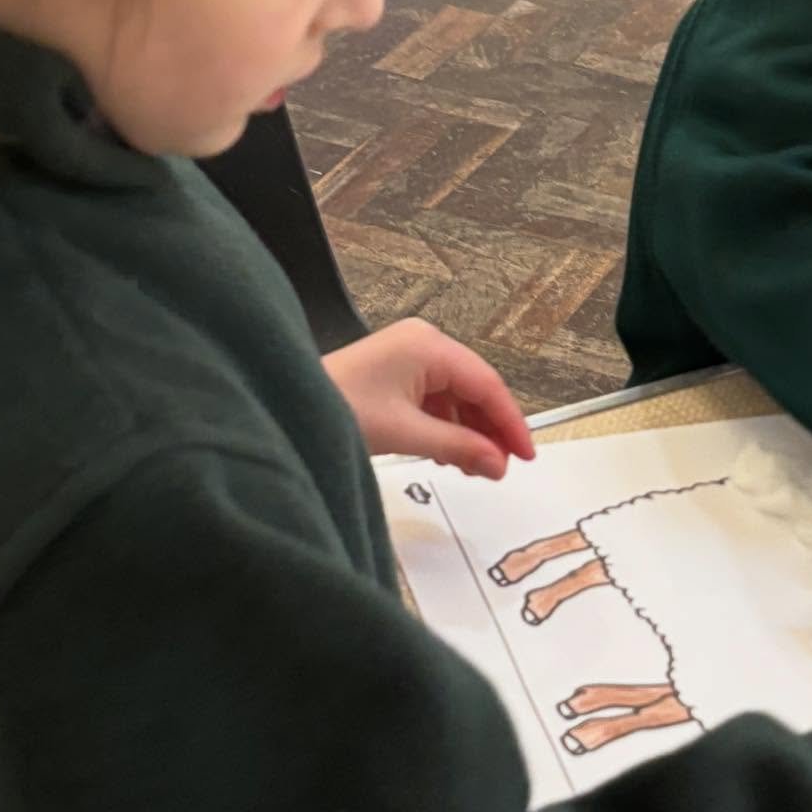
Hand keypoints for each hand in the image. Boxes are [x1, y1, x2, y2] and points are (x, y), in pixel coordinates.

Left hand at [325, 319, 534, 477]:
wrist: (286, 404)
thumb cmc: (334, 405)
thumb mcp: (405, 433)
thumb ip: (459, 448)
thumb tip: (498, 464)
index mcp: (428, 346)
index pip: (486, 384)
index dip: (510, 423)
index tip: (525, 455)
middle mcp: (422, 343)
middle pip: (475, 389)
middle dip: (490, 430)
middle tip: (502, 467)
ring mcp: (408, 357)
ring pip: (457, 397)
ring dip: (468, 432)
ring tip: (475, 467)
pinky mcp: (396, 374)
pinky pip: (436, 400)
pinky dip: (446, 428)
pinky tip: (449, 454)